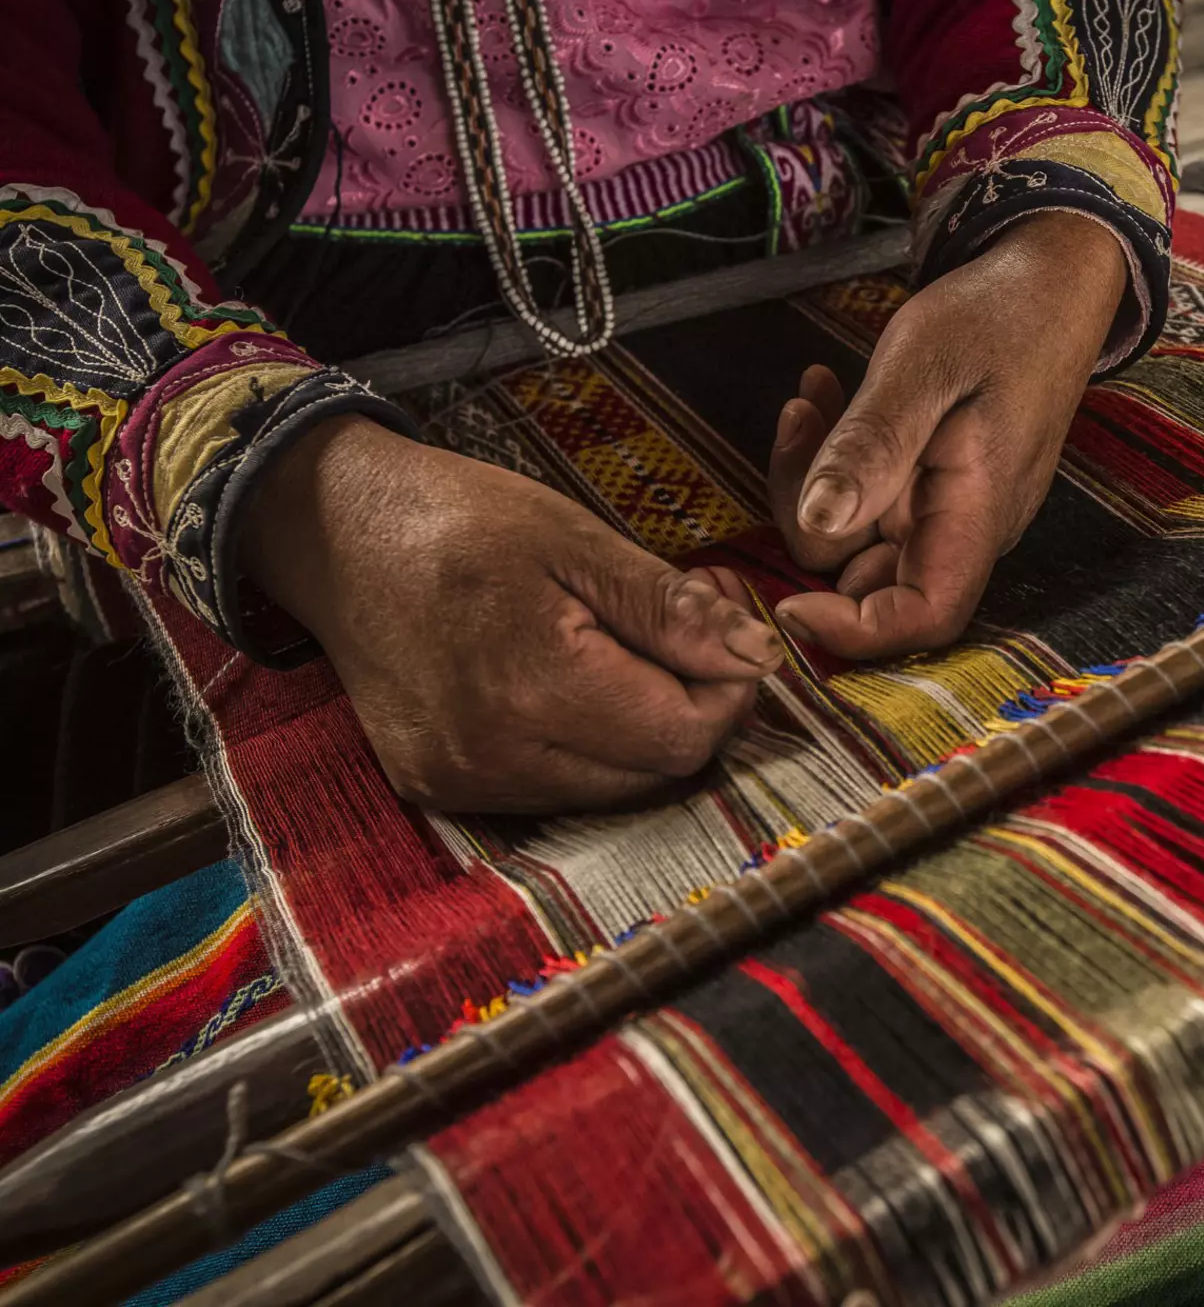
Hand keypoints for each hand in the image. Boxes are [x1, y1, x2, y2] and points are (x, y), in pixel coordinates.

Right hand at [239, 416, 784, 812]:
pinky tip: (570, 685)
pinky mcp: (438, 792)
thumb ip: (669, 608)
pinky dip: (584, 749)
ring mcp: (461, 784)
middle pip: (655, 776)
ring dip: (639, 733)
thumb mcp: (577, 539)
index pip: (685, 737)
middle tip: (684, 629)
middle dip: (691, 708)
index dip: (727, 689)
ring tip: (623, 650)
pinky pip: (553, 794)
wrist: (334, 535)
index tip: (721, 625)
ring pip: (610, 793)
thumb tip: (759, 658)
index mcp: (535, 685)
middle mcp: (495, 756)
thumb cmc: (460, 520)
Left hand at [768, 211, 1127, 656]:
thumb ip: (872, 448)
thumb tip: (817, 525)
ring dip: (815, 476)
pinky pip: (867, 498)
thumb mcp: (923, 369)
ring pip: (857, 535)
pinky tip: (823, 395)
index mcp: (977, 514)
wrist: (1047, 279)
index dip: (851, 630)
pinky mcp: (932, 483)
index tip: (785, 600)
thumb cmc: (998, 316)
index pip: (922, 617)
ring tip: (810, 397)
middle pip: (868, 578)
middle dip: (809, 518)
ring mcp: (948, 508)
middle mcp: (964, 528)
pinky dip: (834, 459)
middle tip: (797, 421)